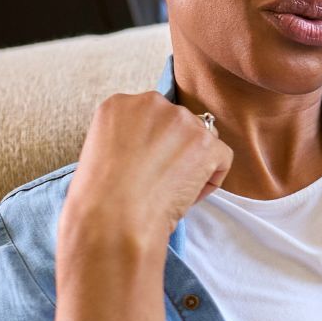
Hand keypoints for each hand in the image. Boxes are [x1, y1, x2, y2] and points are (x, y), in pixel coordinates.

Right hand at [61, 92, 232, 250]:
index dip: (153, 144)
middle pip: (179, 124)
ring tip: (172, 189)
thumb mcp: (100, 151)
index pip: (152, 116)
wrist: (112, 217)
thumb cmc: (99, 195)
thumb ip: (127, 137)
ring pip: (202, 138)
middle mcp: (152, 103)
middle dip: (176, 149)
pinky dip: (210, 180)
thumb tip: (152, 146)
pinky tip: (187, 196)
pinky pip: (222, 158)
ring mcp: (182, 121)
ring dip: (195, 161)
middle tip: (163, 178)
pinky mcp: (206, 143)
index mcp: (120, 104)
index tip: (146, 166)